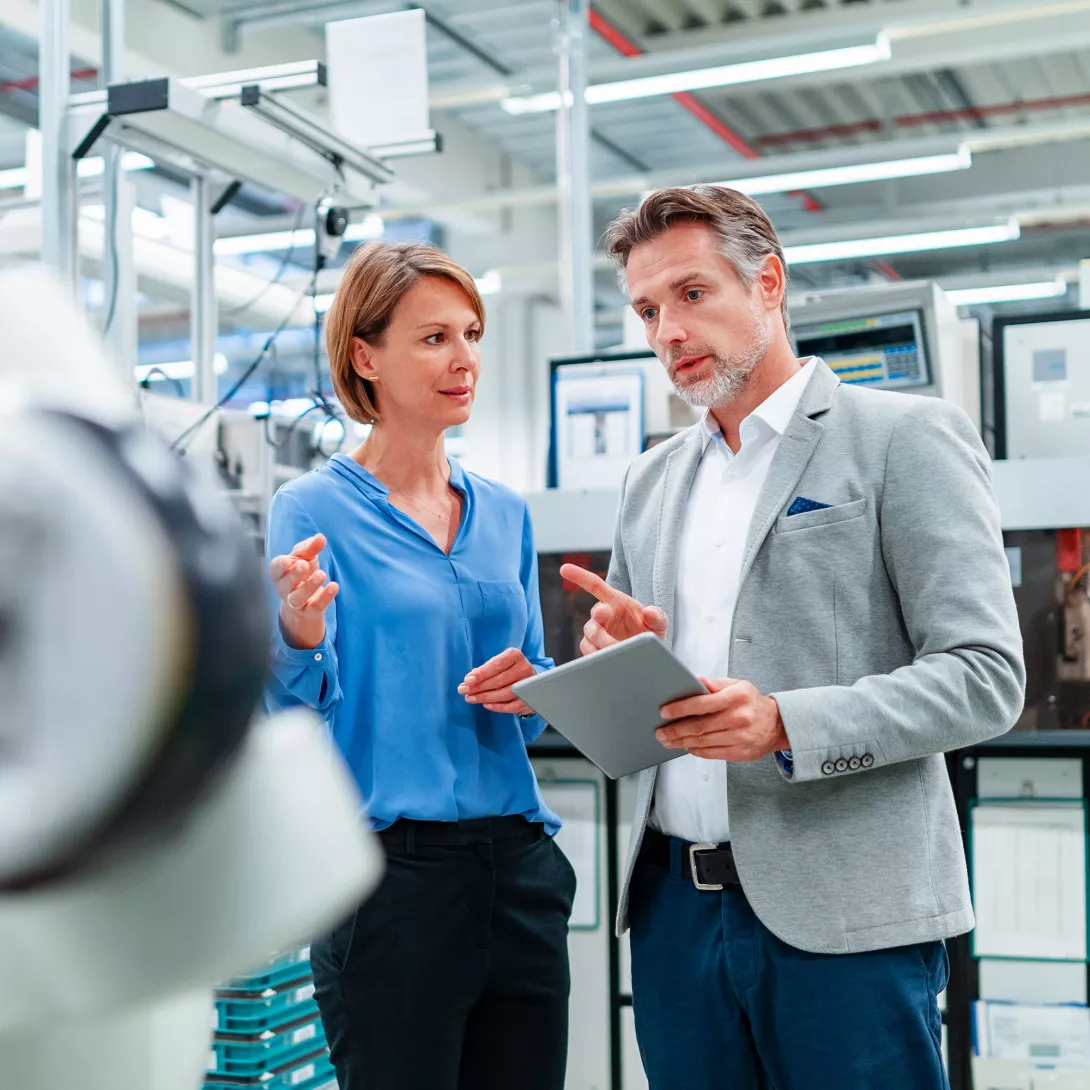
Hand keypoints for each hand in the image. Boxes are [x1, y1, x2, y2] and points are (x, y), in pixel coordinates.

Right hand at [269, 533, 338, 649]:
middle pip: (286, 583)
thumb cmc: (303, 572)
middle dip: (294, 574)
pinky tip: (334, 586)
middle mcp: (285, 589)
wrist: (306, 599)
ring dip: (310, 586)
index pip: (276, 569)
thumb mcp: (306, 558)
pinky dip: (325, 597)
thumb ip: (310, 547)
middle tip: (304, 565)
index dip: (280, 565)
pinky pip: (316, 606)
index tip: (287, 560)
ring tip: (322, 574)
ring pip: (298, 597)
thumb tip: (320, 537)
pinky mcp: (310, 611)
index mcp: (280, 573)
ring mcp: (296, 602)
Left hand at [459, 648, 535, 714]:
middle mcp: (524, 668)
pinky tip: (486, 705)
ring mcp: (529, 684)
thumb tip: (468, 681)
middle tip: (464, 691)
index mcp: (515, 655)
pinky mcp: (530, 698)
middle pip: (499, 680)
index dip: (481, 673)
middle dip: (479, 687)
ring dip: (485, 697)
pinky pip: (512, 706)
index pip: (497, 664)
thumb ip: (484, 670)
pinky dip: (498, 707)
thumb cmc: (508, 670)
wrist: (529, 679)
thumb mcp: (498, 664)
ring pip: (505, 694)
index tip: (467, 680)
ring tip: (471, 698)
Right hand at [559, 564, 668, 656]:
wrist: (647, 652)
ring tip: (616, 653)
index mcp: (615, 601)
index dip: (579, 576)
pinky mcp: (594, 649)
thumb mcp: (659, 622)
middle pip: (593, 618)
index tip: (564, 569)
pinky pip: (588, 653)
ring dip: (600, 645)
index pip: (594, 585)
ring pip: (589, 637)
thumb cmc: (649, 632)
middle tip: (611, 638)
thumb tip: (649, 612)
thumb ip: (657, 616)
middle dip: (600, 626)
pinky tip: (608, 661)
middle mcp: (603, 615)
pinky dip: (597, 657)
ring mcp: (597, 632)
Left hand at [656, 677, 788, 761]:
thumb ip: (715, 684)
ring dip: (681, 742)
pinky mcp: (739, 752)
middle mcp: (738, 718)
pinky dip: (696, 750)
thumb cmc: (752, 703)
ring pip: (703, 741)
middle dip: (675, 730)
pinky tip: (687, 746)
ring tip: (668, 740)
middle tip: (661, 731)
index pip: (702, 703)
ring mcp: (739, 737)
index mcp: (736, 698)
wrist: (776, 725)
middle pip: (699, 726)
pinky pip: (711, 753)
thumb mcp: (737, 685)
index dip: (680, 708)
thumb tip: (695, 681)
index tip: (665, 711)